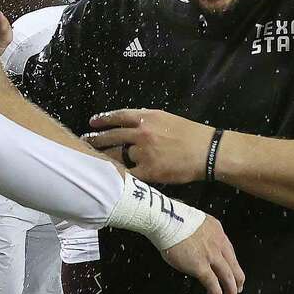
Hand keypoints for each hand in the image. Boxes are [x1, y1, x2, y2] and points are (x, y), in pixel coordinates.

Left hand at [85, 109, 213, 184]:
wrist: (207, 152)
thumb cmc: (191, 135)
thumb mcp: (167, 119)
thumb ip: (147, 120)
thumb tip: (130, 125)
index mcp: (147, 117)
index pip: (118, 116)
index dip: (103, 119)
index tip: (93, 123)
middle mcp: (141, 132)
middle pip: (112, 136)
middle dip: (97, 140)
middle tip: (86, 142)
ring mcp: (143, 152)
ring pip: (119, 156)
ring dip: (107, 159)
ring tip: (96, 161)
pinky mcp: (148, 171)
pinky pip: (129, 173)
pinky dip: (121, 175)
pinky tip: (112, 177)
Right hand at [161, 215, 244, 293]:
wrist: (167, 221)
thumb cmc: (174, 220)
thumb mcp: (196, 223)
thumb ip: (202, 235)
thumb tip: (198, 244)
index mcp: (216, 231)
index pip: (229, 250)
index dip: (232, 263)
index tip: (233, 270)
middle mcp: (217, 243)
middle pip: (233, 264)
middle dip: (238, 278)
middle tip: (239, 287)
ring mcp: (210, 255)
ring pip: (227, 275)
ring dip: (231, 288)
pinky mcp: (200, 266)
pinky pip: (212, 283)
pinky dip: (217, 292)